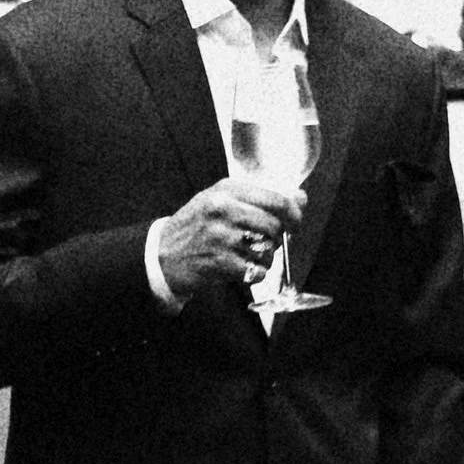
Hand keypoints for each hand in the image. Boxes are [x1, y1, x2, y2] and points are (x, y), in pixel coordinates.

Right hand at [154, 178, 302, 300]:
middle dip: (277, 239)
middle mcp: (223, 209)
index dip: (294, 214)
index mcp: (226, 190)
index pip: (276, 199)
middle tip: (265, 243)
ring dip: (265, 258)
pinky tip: (241, 268)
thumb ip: (261, 198)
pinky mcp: (220, 262)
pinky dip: (255, 274)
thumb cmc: (197, 226)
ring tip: (248, 256)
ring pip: (268, 250)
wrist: (162, 254)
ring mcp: (221, 236)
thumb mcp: (222, 200)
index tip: (295, 223)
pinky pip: (257, 270)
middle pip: (275, 226)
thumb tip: (301, 198)